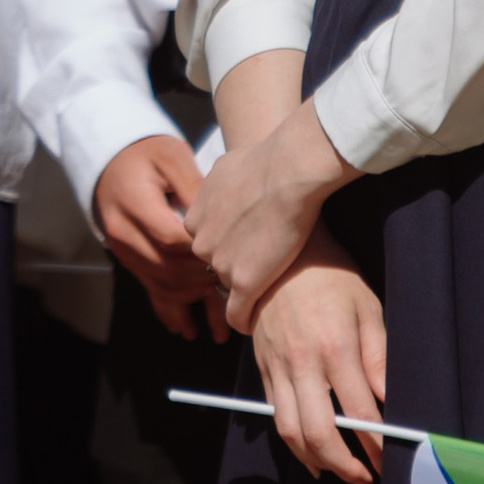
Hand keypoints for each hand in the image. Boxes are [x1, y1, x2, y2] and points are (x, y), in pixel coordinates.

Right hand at [93, 135, 228, 341]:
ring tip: (220, 321)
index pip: (172, 239)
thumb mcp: (172, 156)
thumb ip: (193, 185)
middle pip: (167, 268)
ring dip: (191, 302)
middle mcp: (124, 234)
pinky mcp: (129, 261)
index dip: (202, 251)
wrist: (112, 160)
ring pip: (160, 285)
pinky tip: (187, 329)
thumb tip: (219, 217)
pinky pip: (149, 291)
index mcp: (134, 204)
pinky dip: (169, 311)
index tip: (230, 254)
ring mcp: (125, 251)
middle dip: (202, 281)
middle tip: (235, 288)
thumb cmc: (147, 153)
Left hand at [189, 96, 354, 326]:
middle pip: (216, 263)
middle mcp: (202, 241)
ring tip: (266, 290)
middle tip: (260, 264)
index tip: (246, 244)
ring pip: (228, 286)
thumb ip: (220, 184)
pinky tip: (252, 323)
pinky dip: (244, 320)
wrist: (287, 170)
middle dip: (235, 264)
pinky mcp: (242, 282)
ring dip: (245, 288)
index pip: (208, 240)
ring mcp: (221, 263)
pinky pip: (236, 313)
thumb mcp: (228, 166)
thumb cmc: (267, 159)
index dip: (229, 242)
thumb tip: (227, 181)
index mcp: (197, 216)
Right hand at [249, 235, 387, 483]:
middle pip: (319, 433)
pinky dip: (293, 442)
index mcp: (335, 347)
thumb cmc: (331, 276)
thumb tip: (389, 400)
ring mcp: (277, 367)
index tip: (390, 459)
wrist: (277, 255)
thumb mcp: (367, 305)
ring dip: (317, 462)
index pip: (359, 412)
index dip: (376, 443)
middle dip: (346, 465)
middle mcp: (302, 363)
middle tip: (368, 479)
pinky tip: (311, 454)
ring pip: (291, 432)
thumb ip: (379, 356)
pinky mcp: (262, 368)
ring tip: (340, 474)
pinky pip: (274, 415)